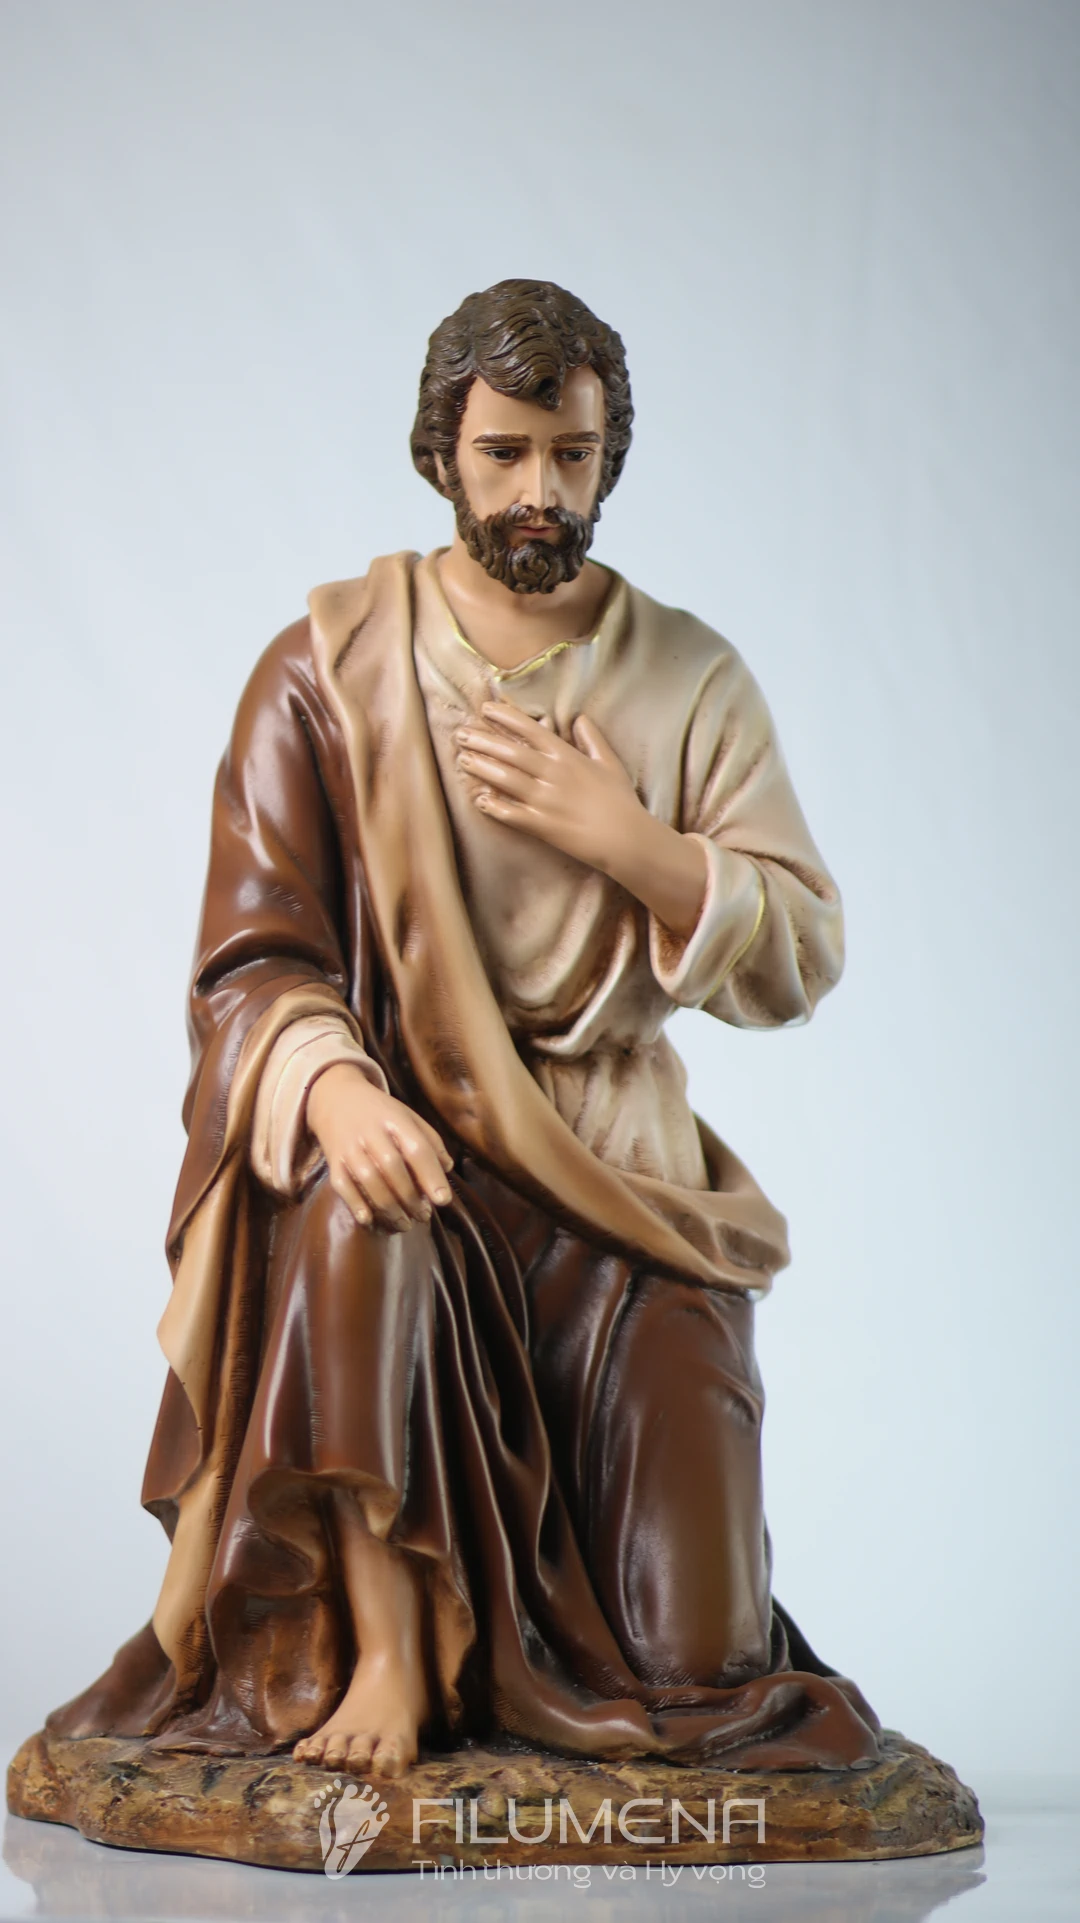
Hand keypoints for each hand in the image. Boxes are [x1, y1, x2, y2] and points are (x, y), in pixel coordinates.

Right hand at [306, 1064, 452, 1233]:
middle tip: (424, 1216)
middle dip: (411, 1197)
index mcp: (395, 1119)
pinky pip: (343, 1186)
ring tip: (405, 1224)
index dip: (431, 1175)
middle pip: (392, 1168)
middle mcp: (371, 1132)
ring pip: (369, 1180)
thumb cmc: (379, 1111)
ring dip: (389, 1208)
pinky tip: (370, 1220)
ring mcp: (349, 1147)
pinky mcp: (333, 1160)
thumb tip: (447, 1169)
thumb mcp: (407, 1115)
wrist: (334, 1097)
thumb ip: (429, 1140)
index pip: (416, 1148)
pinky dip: (356, 1205)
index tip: (443, 1200)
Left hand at [455, 702, 708, 937]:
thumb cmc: (621, 801)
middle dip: (483, 740)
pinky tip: (478, 799)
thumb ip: (592, 739)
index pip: (531, 729)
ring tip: (462, 759)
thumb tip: (580, 718)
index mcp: (567, 756)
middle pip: (510, 752)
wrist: (626, 838)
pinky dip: (493, 806)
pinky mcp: (542, 826)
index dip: (505, 717)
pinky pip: (511, 813)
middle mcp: (553, 774)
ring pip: (505, 778)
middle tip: (461, 734)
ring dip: (481, 768)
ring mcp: (545, 800)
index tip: (485, 708)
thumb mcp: (610, 763)